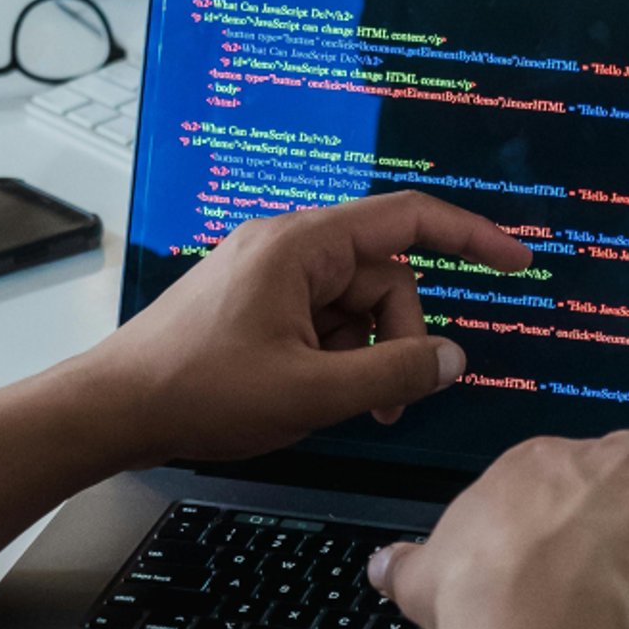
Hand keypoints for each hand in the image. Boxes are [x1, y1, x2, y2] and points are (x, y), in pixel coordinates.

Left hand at [75, 191, 532, 466]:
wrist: (111, 410)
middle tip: (388, 402)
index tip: (518, 262)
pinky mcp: (254, 300)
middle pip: (384, 276)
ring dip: (365, 354)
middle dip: (399, 337)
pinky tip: (312, 394)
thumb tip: (454, 359)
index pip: (408, 218)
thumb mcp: (310, 392)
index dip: (471, 236)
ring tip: (344, 406)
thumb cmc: (201, 393)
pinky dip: (333, 355)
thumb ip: (393, 372)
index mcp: (303, 245)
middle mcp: (288, 245)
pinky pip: (321, 317)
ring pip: (354, 304)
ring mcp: (268, 272)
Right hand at [368, 431, 628, 628]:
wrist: (534, 615)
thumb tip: (379, 564)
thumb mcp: (424, 574)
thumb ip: (405, 563)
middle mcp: (601, 453)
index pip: (577, 473)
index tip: (578, 569)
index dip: (584, 523)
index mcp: (538, 462)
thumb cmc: (481, 596)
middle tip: (625, 573)